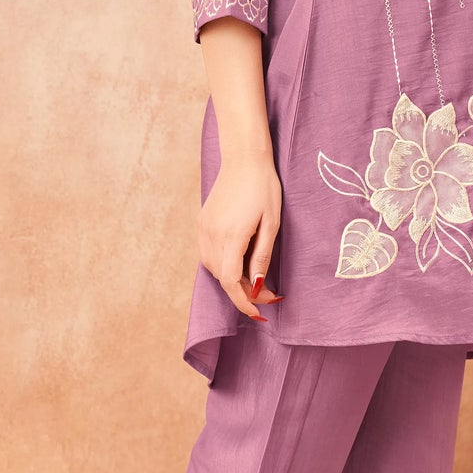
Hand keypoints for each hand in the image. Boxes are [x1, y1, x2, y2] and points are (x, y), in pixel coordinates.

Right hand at [199, 148, 283, 320]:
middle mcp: (211, 235)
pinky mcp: (201, 222)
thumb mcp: (271, 223)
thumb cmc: (264, 187)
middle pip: (222, 278)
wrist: (243, 158)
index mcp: (231, 236)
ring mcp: (203, 229)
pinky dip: (222, 264)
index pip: (232, 282)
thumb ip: (262, 256)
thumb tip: (258, 286)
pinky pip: (208, 254)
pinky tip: (239, 261)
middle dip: (243, 291)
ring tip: (255, 278)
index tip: (259, 314)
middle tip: (268, 293)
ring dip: (232, 279)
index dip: (244, 302)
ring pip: (213, 268)